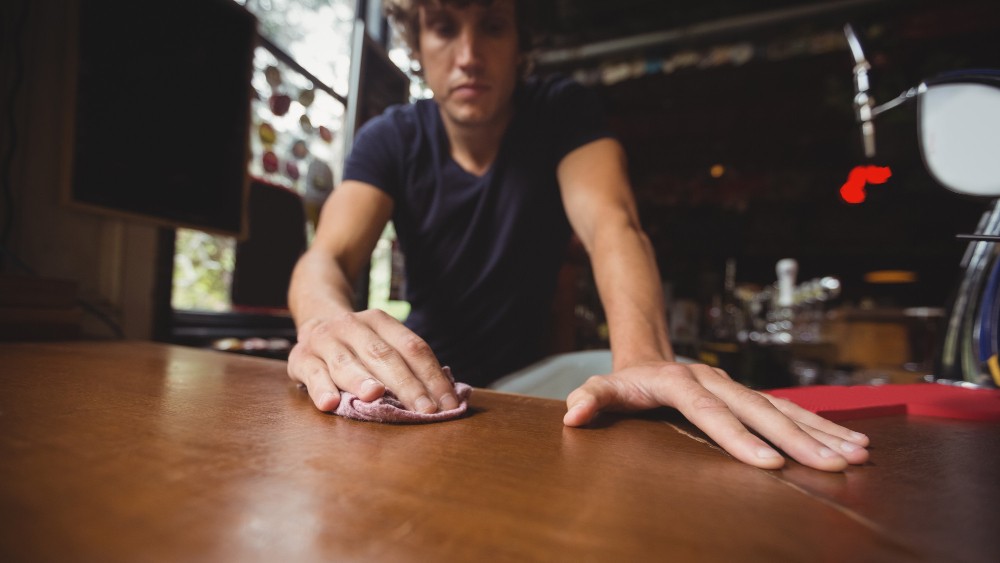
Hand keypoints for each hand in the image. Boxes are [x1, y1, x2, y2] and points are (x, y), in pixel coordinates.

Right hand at [287, 310, 459, 413]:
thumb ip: (408, 365)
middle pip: (384, 356)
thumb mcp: (382, 342)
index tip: (449, 404)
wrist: (314, 321)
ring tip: (376, 396)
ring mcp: (324, 340)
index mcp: (380, 320)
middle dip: (407, 385)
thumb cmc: (359, 345)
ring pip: (346, 362)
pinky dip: (321, 389)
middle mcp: (352, 325)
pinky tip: (330, 404)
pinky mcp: (300, 358)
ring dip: (361, 380)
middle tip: (424, 410)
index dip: (433, 377)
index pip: (413, 348)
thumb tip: (448, 397)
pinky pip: (312, 375)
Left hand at [563, 362, 869, 471]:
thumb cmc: (626, 383)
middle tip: (834, 465)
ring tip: (859, 455)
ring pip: (784, 409)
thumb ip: (591, 398)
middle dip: (799, 440)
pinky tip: (853, 443)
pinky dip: (822, 427)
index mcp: (680, 383)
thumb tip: (573, 413)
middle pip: (760, 411)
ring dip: (822, 433)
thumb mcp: (604, 388)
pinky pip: (790, 411)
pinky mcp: (751, 396)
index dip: (739, 438)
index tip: (770, 464)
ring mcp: (737, 387)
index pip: (711, 413)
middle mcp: (715, 381)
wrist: (649, 355)